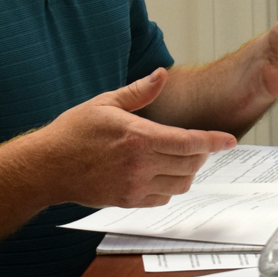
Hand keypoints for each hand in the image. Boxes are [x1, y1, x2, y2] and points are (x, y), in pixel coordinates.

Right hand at [34, 68, 235, 208]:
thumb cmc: (73, 132)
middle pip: (189, 163)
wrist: (48, 167)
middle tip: (199, 144)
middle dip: (201, 154)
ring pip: (180, 184)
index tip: (228, 140)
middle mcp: (140, 164)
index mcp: (138, 137)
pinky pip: (163, 198)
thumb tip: (161, 75)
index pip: (188, 141)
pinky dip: (170, 187)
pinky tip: (162, 174)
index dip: (213, 141)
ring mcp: (135, 186)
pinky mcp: (128, 201)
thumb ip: (139, 92)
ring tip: (182, 158)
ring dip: (188, 171)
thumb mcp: (105, 103)